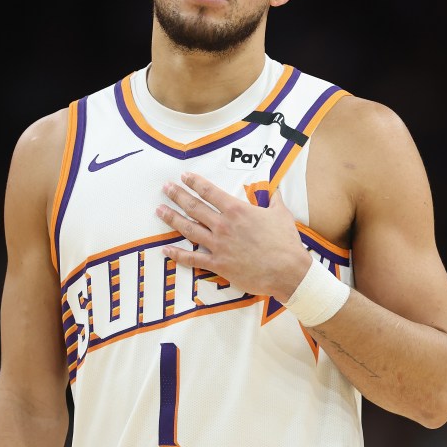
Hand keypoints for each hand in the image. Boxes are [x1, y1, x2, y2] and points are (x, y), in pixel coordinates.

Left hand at [156, 172, 311, 301]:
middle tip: (166, 188)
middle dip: (178, 195)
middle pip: (194, 207)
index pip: (210, 192)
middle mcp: (223, 225)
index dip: (195, 182)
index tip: (184, 177)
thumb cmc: (285, 242)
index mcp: (237, 210)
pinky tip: (165, 249)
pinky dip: (177, 255)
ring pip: (189, 229)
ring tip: (159, 210)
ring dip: (172, 218)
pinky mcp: (217, 264)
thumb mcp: (281, 214)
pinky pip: (192, 258)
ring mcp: (218, 245)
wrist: (287, 270)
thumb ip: (274, 199)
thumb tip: (274, 190)